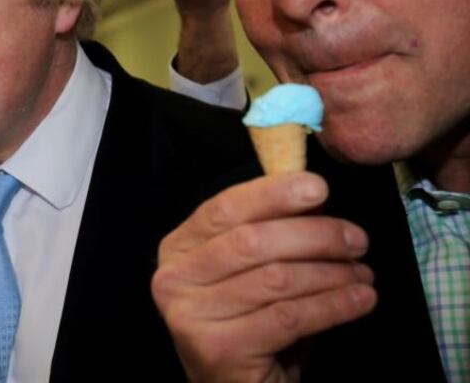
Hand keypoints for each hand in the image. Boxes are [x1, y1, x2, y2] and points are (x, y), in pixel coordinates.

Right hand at [151, 173, 377, 381]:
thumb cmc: (251, 325)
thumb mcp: (252, 273)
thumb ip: (270, 234)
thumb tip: (314, 195)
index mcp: (177, 250)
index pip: (224, 209)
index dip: (272, 194)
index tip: (319, 187)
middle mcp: (173, 279)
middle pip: (252, 242)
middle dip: (315, 236)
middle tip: (357, 240)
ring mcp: (190, 316)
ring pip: (276, 279)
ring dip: (332, 274)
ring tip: (363, 274)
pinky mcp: (218, 349)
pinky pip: (290, 317)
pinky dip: (334, 305)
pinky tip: (361, 300)